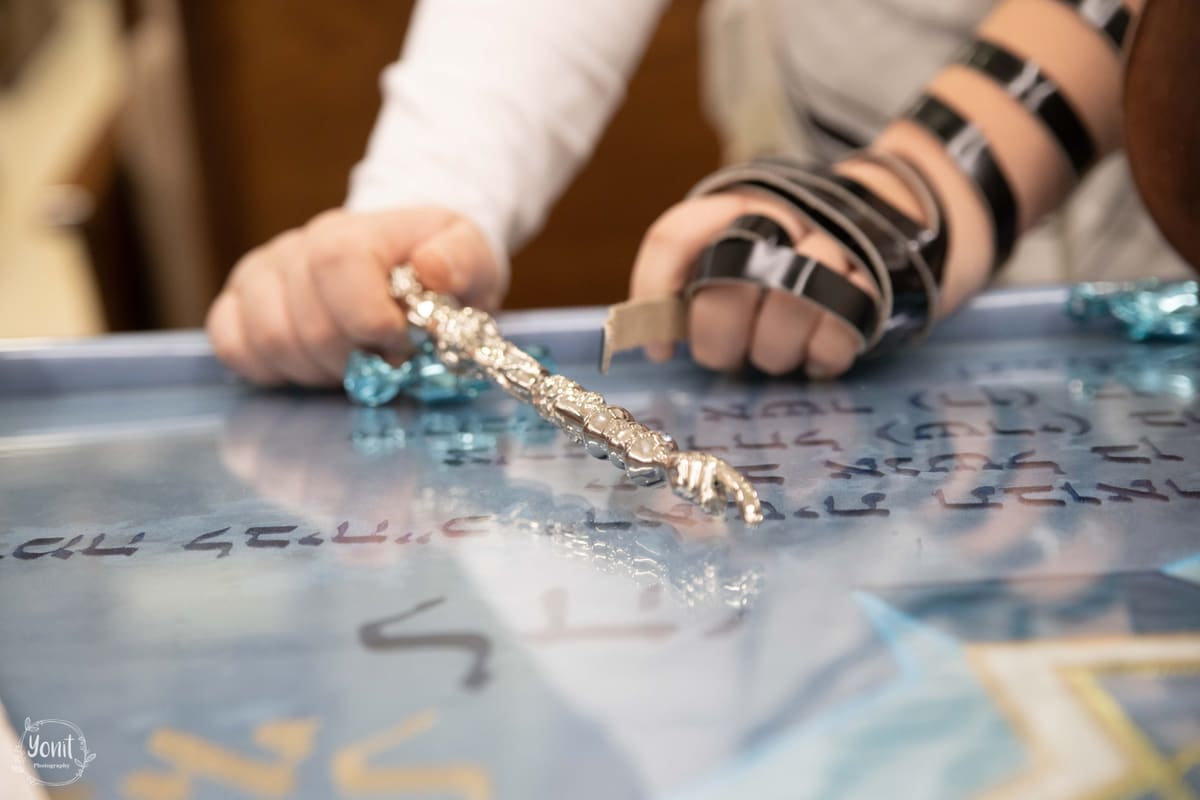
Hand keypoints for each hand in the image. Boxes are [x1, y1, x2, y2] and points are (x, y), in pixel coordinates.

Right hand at [206, 208, 504, 385]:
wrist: (401, 262)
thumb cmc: (437, 266)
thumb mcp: (471, 256)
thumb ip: (460, 259)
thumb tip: (431, 268)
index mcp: (353, 231)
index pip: (337, 264)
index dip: (370, 317)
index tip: (401, 342)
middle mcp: (296, 248)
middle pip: (308, 322)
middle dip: (354, 359)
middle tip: (383, 360)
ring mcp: (260, 276)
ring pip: (271, 342)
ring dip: (320, 370)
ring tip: (352, 361)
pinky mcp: (236, 304)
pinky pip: (233, 347)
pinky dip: (274, 370)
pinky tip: (312, 363)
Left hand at [629, 162, 923, 378]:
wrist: (873, 221)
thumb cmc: (776, 261)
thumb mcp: (728, 258)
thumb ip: (688, 287)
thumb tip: (650, 338)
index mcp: (733, 208)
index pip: (675, 237)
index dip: (655, 292)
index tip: (660, 349)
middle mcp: (779, 220)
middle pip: (729, 285)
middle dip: (718, 338)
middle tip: (723, 355)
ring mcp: (829, 248)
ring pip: (788, 309)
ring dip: (771, 353)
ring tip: (771, 356)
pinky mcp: (870, 284)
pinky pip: (836, 334)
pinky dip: (818, 358)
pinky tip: (811, 359)